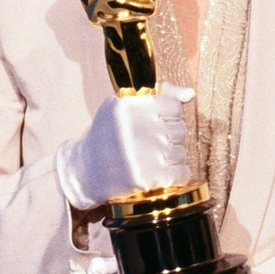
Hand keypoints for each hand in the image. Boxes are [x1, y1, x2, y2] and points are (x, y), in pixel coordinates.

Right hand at [55, 84, 192, 210]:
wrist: (85, 173)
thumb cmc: (107, 138)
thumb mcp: (123, 109)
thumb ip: (158, 97)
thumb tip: (189, 94)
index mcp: (128, 107)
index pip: (174, 107)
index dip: (169, 118)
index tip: (157, 125)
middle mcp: (136, 128)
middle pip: (180, 130)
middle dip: (170, 139)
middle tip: (151, 145)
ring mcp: (142, 154)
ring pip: (181, 153)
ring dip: (171, 159)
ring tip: (152, 160)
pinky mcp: (145, 178)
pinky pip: (182, 173)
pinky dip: (175, 175)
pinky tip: (160, 174)